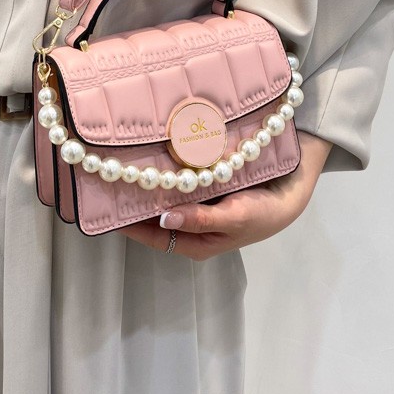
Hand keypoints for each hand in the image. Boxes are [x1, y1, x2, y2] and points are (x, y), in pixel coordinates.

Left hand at [116, 131, 332, 259]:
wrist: (290, 193)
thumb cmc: (262, 213)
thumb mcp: (234, 217)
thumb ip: (199, 219)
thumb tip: (163, 219)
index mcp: (195, 241)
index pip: (152, 236)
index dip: (127, 224)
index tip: (103, 208)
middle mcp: (191, 224)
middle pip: (154, 215)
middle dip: (133, 199)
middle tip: (108, 176)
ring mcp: (196, 205)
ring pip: (163, 195)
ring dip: (147, 182)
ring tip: (122, 162)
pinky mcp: (204, 187)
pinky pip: (178, 180)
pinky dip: (166, 169)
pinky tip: (153, 152)